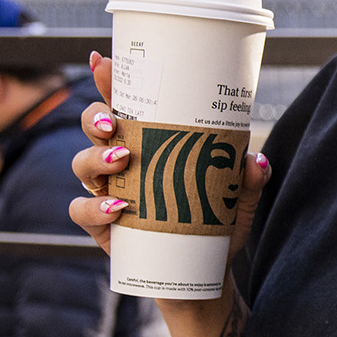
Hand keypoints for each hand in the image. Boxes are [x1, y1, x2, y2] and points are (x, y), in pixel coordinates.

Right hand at [67, 51, 271, 336]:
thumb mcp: (238, 200)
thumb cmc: (214, 224)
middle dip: (95, 116)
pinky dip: (95, 208)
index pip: (124, 104)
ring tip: (120, 160)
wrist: (203, 275)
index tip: (103, 60)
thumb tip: (256, 161)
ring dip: (93, 158)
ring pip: (80, 164)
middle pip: (92, 127)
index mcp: (147, 143)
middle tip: (113, 121)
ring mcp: (106, 194)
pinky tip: (119, 209)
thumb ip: (249, 180)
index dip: (109, 81)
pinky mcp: (102, 228)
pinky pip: (82, 211)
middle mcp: (118, 163)